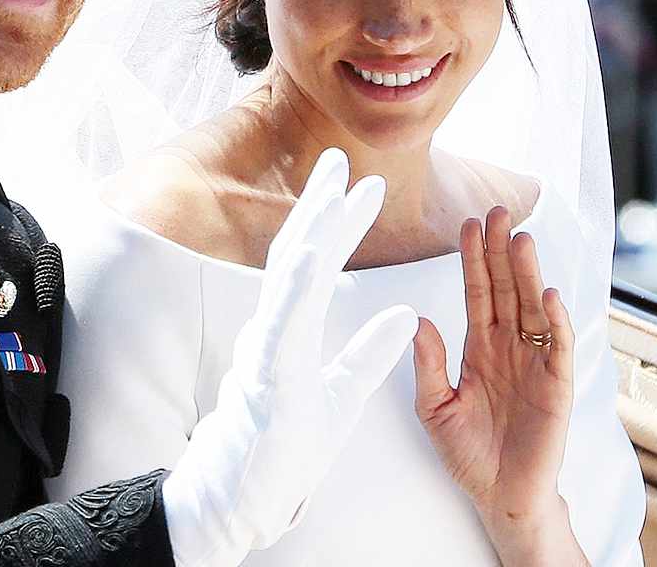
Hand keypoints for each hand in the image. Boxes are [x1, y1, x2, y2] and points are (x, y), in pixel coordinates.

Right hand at [162, 148, 418, 566]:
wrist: (248, 497)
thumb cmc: (287, 448)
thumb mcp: (343, 394)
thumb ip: (371, 352)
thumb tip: (408, 313)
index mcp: (291, 330)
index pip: (317, 265)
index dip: (338, 223)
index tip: (364, 185)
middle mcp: (273, 329)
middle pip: (297, 255)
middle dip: (319, 206)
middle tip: (339, 160)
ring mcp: (266, 349)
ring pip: (287, 279)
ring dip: (310, 232)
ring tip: (331, 191)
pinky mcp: (267, 377)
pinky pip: (281, 325)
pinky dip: (295, 288)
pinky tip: (310, 256)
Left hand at [413, 207, 583, 562]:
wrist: (500, 497)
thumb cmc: (468, 454)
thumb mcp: (434, 407)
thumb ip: (427, 365)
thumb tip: (418, 319)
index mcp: (479, 348)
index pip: (476, 292)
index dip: (472, 259)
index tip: (465, 223)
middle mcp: (508, 347)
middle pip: (506, 289)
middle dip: (500, 251)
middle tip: (496, 211)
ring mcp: (534, 363)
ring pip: (531, 308)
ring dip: (528, 274)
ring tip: (521, 239)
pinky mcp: (557, 387)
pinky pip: (557, 347)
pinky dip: (554, 320)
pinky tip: (547, 294)